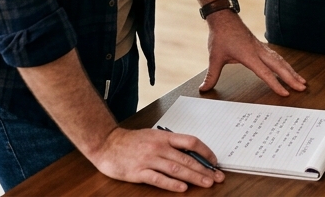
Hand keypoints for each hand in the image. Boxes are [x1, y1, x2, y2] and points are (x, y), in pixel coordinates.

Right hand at [87, 126, 223, 191]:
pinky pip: (158, 179)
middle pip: (187, 158)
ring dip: (194, 177)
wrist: (107, 144)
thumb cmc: (132, 141)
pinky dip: (172, 184)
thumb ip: (170, 144)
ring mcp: (149, 160)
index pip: (191, 142)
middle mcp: (159, 147)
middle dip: (204, 169)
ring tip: (206, 183)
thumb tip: (191, 154)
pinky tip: (182, 188)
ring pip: (176, 169)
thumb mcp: (154, 136)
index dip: (205, 152)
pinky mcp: (139, 172)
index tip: (214, 162)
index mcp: (164, 137)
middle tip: (217, 177)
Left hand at [200, 9, 306, 95]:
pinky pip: (276, 56)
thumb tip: (203, 89)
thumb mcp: (214, 57)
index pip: (265, 72)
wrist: (224, 17)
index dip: (275, 84)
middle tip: (302, 87)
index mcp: (249, 55)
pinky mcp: (260, 46)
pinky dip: (284, 64)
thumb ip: (211, 75)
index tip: (285, 93)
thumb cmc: (220, 36)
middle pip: (279, 66)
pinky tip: (288, 69)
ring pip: (280, 60)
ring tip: (301, 80)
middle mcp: (258, 51)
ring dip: (291, 71)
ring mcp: (261, 47)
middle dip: (291, 77)